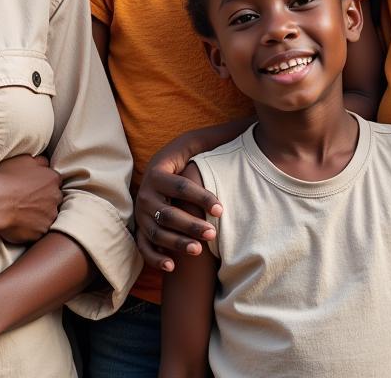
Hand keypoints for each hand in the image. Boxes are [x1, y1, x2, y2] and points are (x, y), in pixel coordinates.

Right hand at [0, 154, 60, 243]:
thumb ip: (41, 162)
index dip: (43, 185)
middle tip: (27, 201)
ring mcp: (49, 216)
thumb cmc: (6, 179)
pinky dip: (32, 228)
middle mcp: (56, 197)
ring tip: (22, 214)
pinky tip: (20, 224)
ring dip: (39, 215)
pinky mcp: (41, 232)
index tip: (33, 189)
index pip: (54, 182)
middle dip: (44, 200)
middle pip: (54, 199)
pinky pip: (39, 230)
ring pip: (48, 215)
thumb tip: (46, 164)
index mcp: (53, 178)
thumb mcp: (24, 160)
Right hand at [135, 142, 220, 272]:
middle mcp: (146, 194)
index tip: (222, 209)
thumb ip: (219, 137)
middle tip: (214, 232)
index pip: (180, 186)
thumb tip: (250, 123)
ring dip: (176, 243)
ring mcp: (142, 214)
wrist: (160, 171)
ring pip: (157, 232)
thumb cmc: (187, 158)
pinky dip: (155, 258)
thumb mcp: (197, 144)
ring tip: (200, 250)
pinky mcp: (140, 229)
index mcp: (159, 171)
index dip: (201, 197)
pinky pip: (144, 247)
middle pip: (168, 212)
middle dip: (190, 224)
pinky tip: (173, 266)